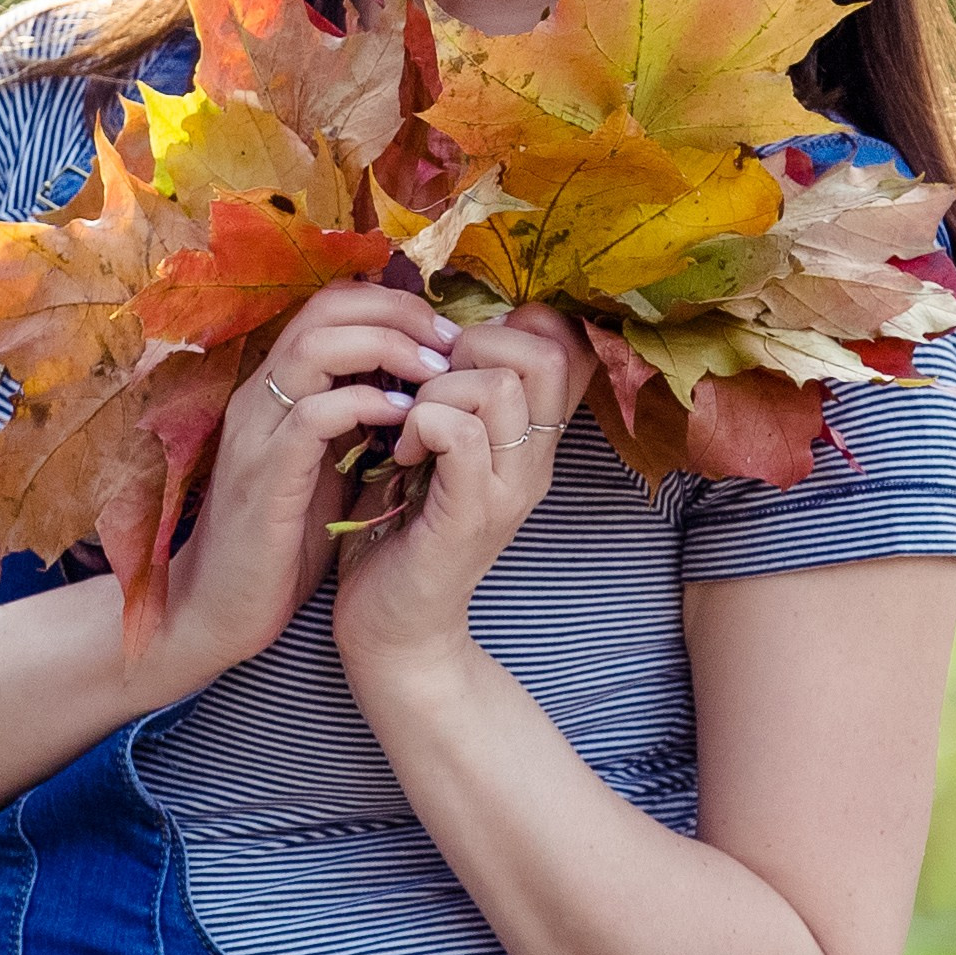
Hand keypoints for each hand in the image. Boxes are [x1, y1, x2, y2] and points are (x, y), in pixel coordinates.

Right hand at [161, 282, 463, 680]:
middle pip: (325, 307)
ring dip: (386, 346)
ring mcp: (257, 431)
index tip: (445, 333)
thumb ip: (354, 424)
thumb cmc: (279, 543)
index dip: (392, 304)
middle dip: (397, 311)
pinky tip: (406, 418)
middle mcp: (261, 396)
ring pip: (316, 345)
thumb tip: (413, 390)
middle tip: (451, 340)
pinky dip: (366, 404)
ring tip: (436, 371)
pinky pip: (315, 414)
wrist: (217, 609)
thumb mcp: (324, 468)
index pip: (330, 305)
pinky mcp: (264, 474)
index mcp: (277, 390)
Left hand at [329, 305, 591, 687]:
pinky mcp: (470, 515)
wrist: (395, 627)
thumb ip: (451, 397)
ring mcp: (508, 490)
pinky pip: (459, 433)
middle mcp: (534, 462)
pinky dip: (420, 425)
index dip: (503, 328)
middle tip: (428, 389)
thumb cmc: (402, 532)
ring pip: (497, 386)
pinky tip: (402, 455)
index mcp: (531, 441)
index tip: (450, 363)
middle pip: (542, 352)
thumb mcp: (437, 450)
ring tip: (409, 428)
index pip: (560, 344)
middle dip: (470, 347)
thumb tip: (435, 332)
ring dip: (437, 391)